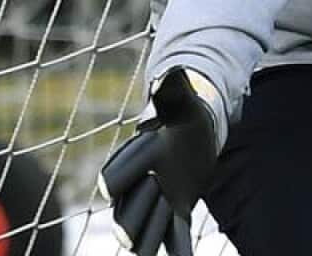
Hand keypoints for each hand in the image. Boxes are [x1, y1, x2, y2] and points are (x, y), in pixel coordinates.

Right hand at [98, 68, 219, 255]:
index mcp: (134, 159)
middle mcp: (138, 186)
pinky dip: (179, 252)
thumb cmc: (183, 116)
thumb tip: (171, 73)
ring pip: (147, 231)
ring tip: (153, 232)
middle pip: (128, 212)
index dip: (121, 177)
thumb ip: (173, 94)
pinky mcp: (176, 214)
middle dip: (136, 214)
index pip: (115, 175)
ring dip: (152, 237)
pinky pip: (174, 239)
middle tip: (143, 213)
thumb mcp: (182, 104)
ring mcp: (156, 203)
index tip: (122, 181)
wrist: (195, 133)